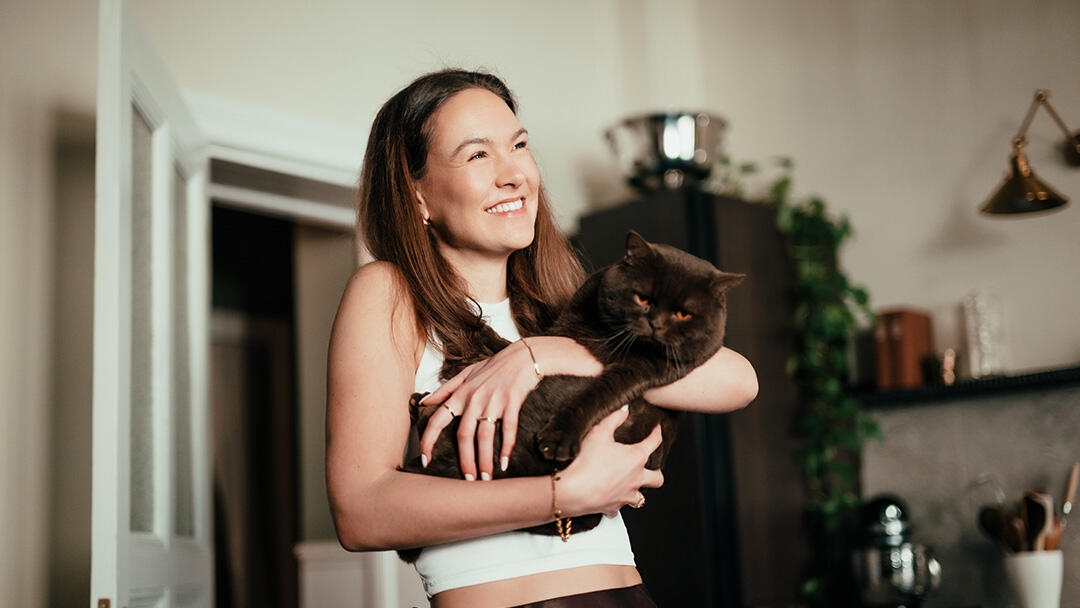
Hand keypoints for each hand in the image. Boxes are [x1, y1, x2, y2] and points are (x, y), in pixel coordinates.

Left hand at [418, 340, 539, 480]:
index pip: (438, 420)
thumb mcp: (466, 373)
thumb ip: (445, 390)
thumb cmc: (496, 366)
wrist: (524, 356)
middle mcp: (474, 399)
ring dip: (484, 459)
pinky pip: (508, 429)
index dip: (429, 441)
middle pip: (463, 435)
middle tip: (467, 480)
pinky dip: (507, 447)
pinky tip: (505, 462)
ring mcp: (493, 401)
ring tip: (486, 478)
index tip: (425, 460)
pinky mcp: (512, 402)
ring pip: (484, 436)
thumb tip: (423, 402)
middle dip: (464, 460)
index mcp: (460, 394)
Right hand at [556, 405, 664, 516]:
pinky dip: (617, 503)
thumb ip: (614, 418)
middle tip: (652, 466)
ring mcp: (626, 495)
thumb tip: (624, 409)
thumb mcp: (599, 432)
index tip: (657, 429)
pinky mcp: (613, 507)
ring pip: (641, 497)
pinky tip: (611, 498)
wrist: (572, 491)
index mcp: (635, 458)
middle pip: (657, 478)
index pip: (654, 443)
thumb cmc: (586, 461)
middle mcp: (635, 479)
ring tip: (632, 484)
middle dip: (656, 472)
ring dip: (638, 490)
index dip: (657, 433)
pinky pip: (619, 508)